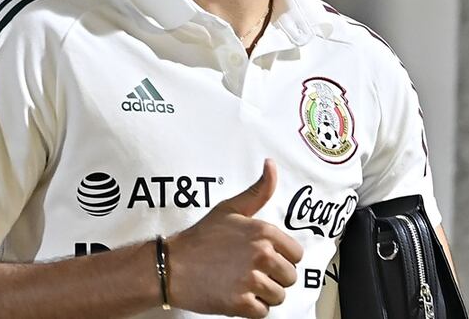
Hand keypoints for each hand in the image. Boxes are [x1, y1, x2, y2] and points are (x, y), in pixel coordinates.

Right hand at [166, 159, 303, 317]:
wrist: (172, 265)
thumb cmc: (201, 237)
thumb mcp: (230, 208)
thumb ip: (258, 191)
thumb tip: (271, 165)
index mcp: (264, 232)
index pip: (296, 254)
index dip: (282, 258)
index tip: (264, 258)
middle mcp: (261, 255)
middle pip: (290, 277)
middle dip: (274, 278)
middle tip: (251, 273)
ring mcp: (251, 280)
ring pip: (279, 296)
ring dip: (264, 295)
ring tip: (243, 284)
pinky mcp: (241, 304)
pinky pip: (263, 312)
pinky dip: (252, 309)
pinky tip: (237, 296)